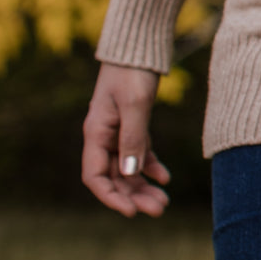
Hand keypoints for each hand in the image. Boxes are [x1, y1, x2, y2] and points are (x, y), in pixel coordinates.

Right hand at [82, 64, 172, 217]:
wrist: (139, 47)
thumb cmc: (133, 72)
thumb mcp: (135, 104)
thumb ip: (133, 138)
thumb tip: (130, 174)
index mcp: (96, 134)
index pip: (95, 176)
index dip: (111, 196)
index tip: (131, 212)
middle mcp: (104, 137)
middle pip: (114, 177)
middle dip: (134, 196)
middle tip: (158, 210)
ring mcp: (118, 132)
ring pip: (128, 168)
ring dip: (143, 186)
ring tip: (164, 202)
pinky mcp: (134, 125)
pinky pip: (140, 154)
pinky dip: (151, 167)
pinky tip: (165, 179)